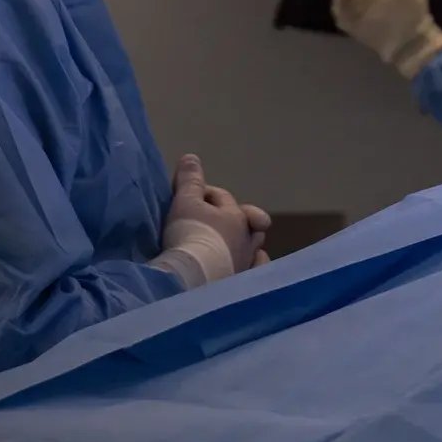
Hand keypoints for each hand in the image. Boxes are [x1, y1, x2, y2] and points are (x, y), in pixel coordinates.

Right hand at [153, 155, 270, 286]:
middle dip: (232, 217)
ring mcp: (248, 262)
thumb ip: (190, 181)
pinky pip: (256, 271)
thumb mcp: (184, 202)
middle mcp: (248, 238)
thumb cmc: (190, 234)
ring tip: (228, 245)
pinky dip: (252, 265)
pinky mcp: (244, 284)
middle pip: (248, 221)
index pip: (223, 198)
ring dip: (243, 242)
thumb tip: (191, 157)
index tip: (187, 197)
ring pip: (254, 247)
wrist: (192, 277)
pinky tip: (245, 268)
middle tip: (211, 220)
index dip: (205, 193)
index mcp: (236, 216)